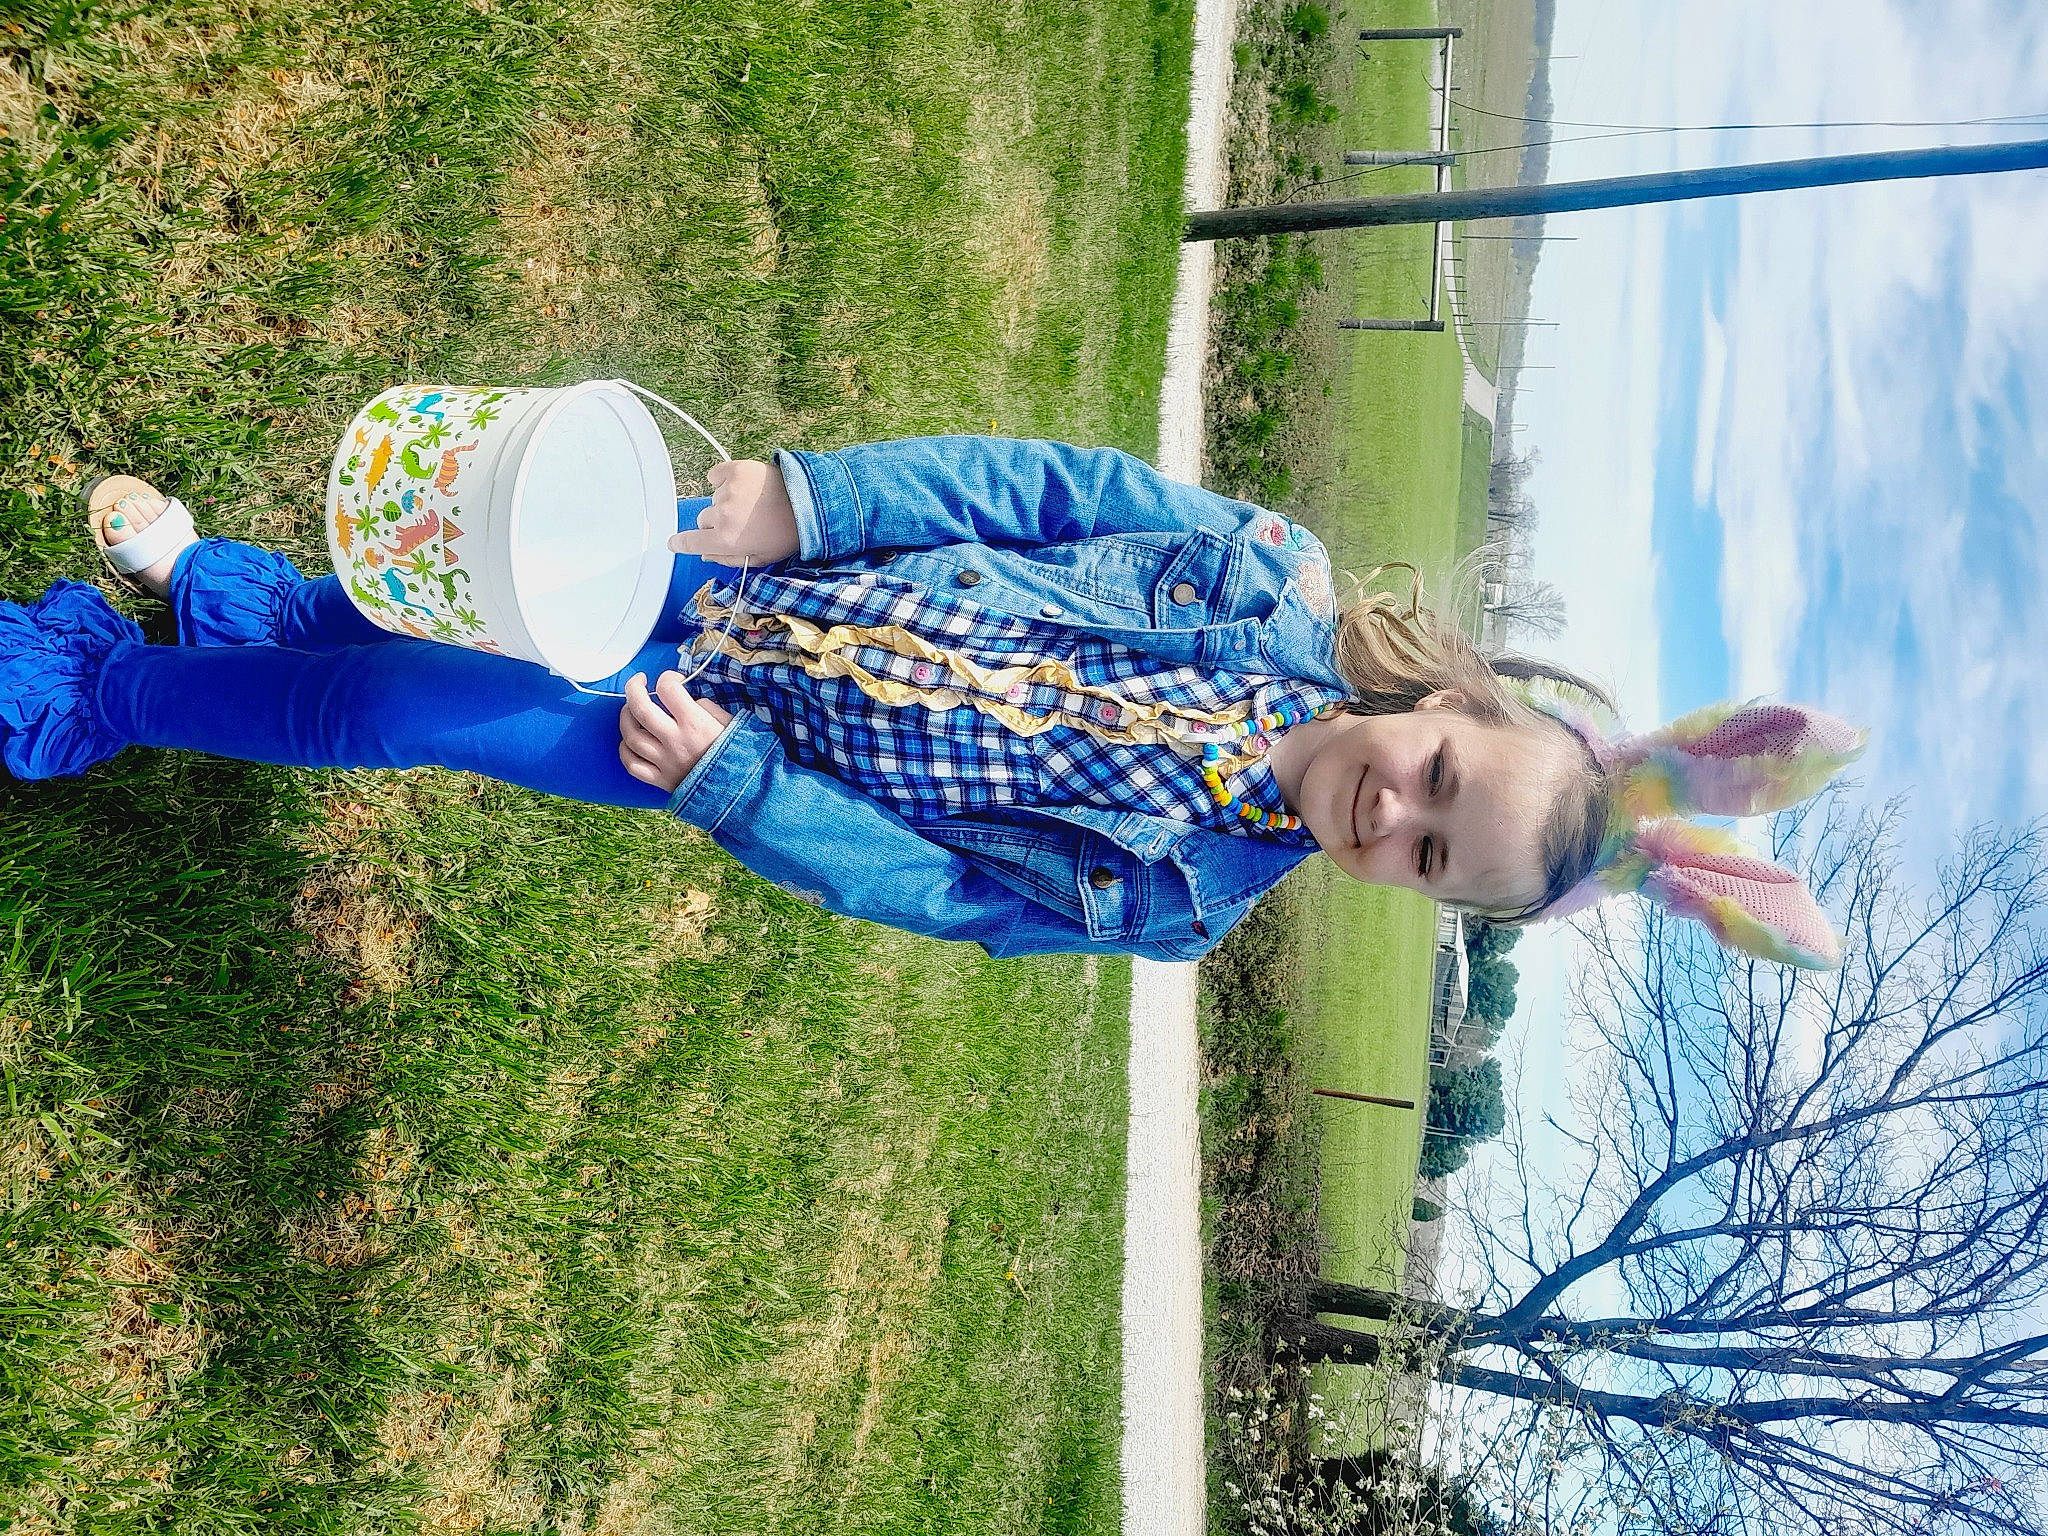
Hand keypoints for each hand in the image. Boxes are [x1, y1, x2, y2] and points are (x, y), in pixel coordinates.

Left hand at [618, 671, 734, 792]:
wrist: (742, 791)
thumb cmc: (739, 755)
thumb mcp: (732, 724)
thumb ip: (707, 708)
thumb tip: (690, 701)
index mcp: (695, 724)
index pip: (669, 689)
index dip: (668, 677)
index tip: (674, 680)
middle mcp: (675, 741)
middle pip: (640, 708)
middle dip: (634, 688)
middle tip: (638, 682)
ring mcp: (665, 762)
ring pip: (631, 736)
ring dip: (626, 717)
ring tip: (631, 709)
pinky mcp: (661, 780)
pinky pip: (632, 764)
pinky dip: (625, 750)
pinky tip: (630, 741)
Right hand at [668, 458, 799, 565]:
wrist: (810, 503)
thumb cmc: (787, 533)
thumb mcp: (760, 558)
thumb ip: (728, 559)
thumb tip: (707, 554)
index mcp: (725, 540)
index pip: (689, 542)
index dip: (680, 543)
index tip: (675, 543)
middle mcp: (722, 515)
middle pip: (703, 520)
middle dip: (716, 523)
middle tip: (740, 522)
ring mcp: (727, 491)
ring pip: (714, 499)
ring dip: (726, 502)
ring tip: (752, 504)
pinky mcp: (734, 470)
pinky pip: (716, 476)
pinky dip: (724, 481)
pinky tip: (743, 487)